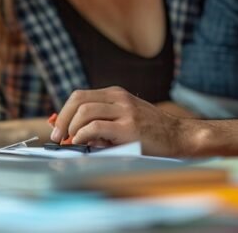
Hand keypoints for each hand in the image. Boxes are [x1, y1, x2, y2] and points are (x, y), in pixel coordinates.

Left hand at [50, 86, 189, 156]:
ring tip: (71, 141)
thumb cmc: (151, 132)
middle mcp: (119, 98)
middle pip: (78, 100)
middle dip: (63, 119)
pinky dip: (82, 135)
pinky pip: (96, 127)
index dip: (64, 111)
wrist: (179, 137)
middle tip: (57, 136)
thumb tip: (72, 134)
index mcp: (115, 94)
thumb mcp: (125, 119)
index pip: (79, 96)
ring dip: (71, 128)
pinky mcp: (129, 128)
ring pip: (84, 111)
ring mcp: (124, 111)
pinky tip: (80, 143)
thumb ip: (102, 121)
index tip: (58, 128)